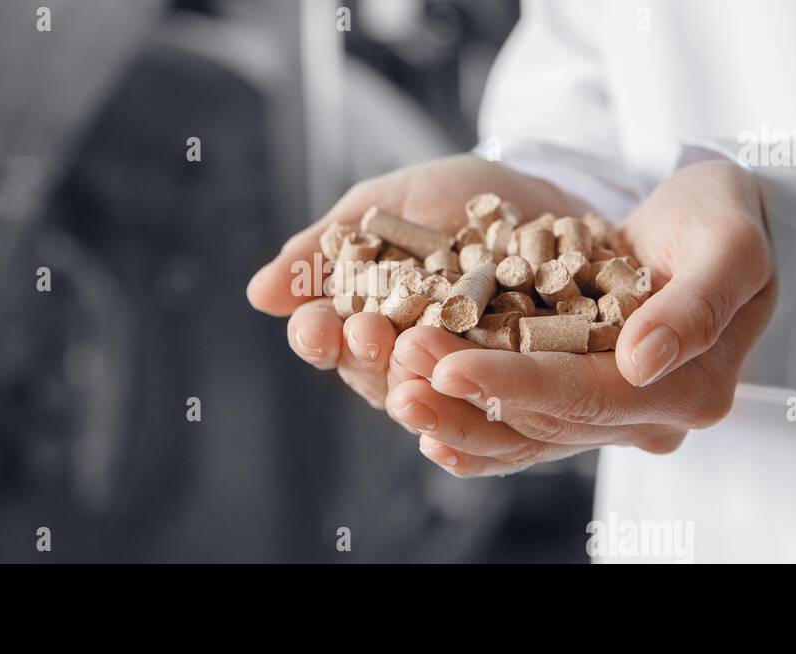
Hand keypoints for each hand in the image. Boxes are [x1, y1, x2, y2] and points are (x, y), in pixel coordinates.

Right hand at [246, 154, 590, 408]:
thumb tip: (258, 295)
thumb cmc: (447, 196)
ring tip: (414, 351)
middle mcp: (402, 352)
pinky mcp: (509, 375)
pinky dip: (480, 386)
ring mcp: (455, 367)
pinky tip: (475, 377)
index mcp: (360, 318)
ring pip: (427, 385)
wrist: (536, 191)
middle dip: (365, 354)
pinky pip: (491, 388)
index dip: (317, 337)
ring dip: (417, 374)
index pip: (326, 338)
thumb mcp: (380, 207)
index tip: (313, 329)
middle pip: (371, 370)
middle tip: (367, 335)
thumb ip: (324, 250)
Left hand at [388, 160, 775, 476]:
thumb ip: (697, 304)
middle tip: (396, 368)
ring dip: (453, 413)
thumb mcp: (732, 244)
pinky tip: (419, 416)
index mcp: (689, 389)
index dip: (512, 384)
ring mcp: (611, 412)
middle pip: (543, 420)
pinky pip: (519, 425)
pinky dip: (470, 423)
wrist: (718, 219)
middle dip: (464, 397)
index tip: (444, 366)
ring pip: (522, 430)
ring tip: (390, 384)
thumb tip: (640, 362)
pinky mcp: (579, 395)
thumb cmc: (728, 220)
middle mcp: (647, 415)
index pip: (585, 395)